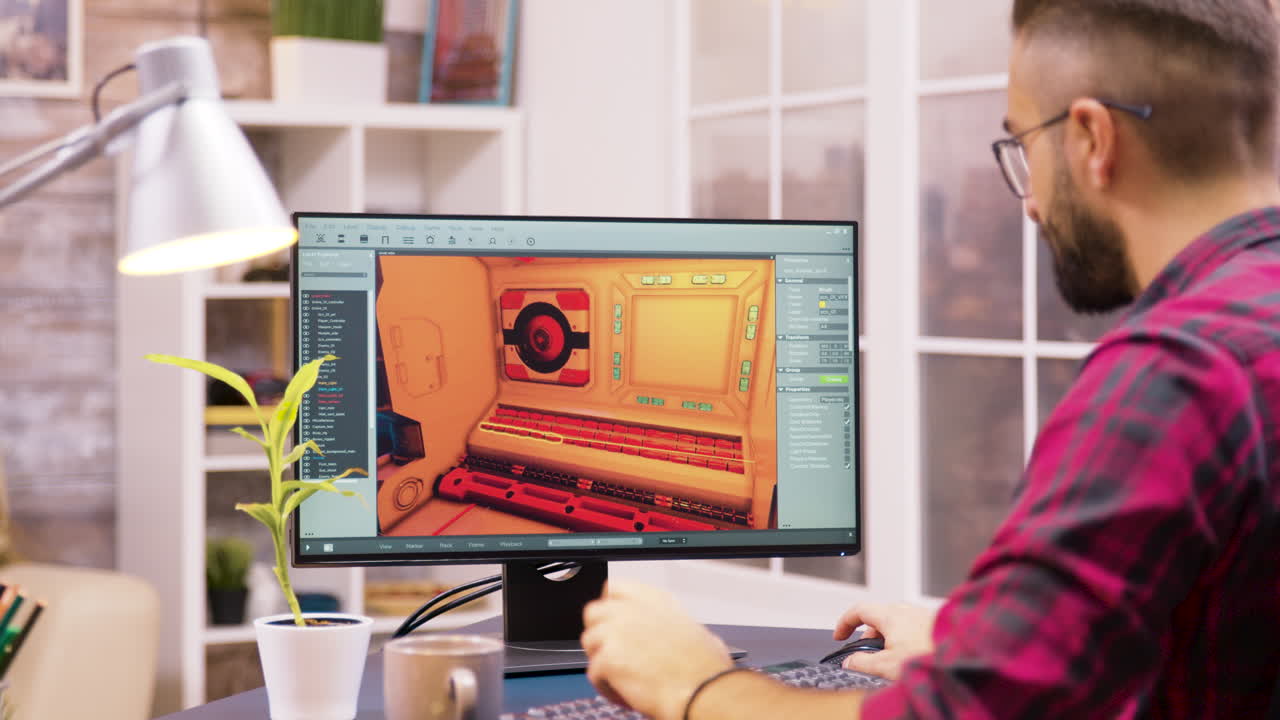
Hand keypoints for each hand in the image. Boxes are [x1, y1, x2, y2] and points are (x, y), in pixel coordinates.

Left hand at [581, 581, 733, 719]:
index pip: (616, 587)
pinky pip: (593, 672)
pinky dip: (606, 687)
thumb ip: (678, 626)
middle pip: (594, 612)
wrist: (701, 691)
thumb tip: (682, 634)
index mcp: (656, 600)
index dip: (610, 604)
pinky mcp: (608, 657)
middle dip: (600, 632)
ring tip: (621, 679)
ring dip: (601, 661)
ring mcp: (617, 631)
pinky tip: (625, 695)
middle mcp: (633, 610)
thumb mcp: (700, 632)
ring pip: (590, 642)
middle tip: (612, 652)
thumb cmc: (706, 669)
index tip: (611, 619)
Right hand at [832, 602, 937, 680]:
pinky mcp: (937, 623)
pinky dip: (905, 639)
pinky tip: (913, 656)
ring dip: (888, 639)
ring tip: (892, 659)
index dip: (844, 623)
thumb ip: (862, 663)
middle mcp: (907, 610)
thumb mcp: (887, 666)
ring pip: (897, 622)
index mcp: (891, 615)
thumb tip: (850, 662)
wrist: (967, 657)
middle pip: (878, 617)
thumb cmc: (930, 658)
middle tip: (867, 655)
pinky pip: (913, 627)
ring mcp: (923, 615)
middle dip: (869, 636)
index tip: (840, 635)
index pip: (859, 610)